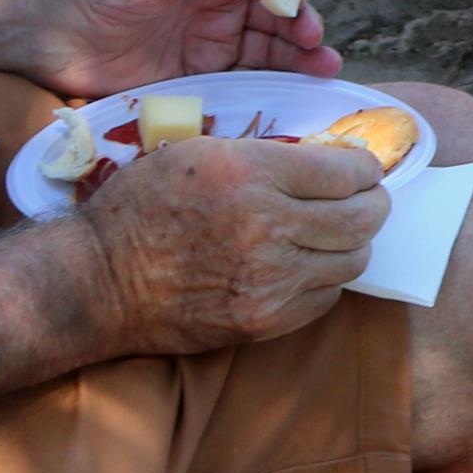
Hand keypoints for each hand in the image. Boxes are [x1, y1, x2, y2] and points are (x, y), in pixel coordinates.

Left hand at [13, 0, 339, 99]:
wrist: (46, 29)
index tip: (299, 12)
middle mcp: (218, 2)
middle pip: (279, 15)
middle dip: (304, 29)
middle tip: (317, 49)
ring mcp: (208, 42)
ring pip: (268, 50)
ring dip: (300, 60)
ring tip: (324, 72)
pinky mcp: (195, 78)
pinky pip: (242, 82)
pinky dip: (270, 87)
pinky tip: (292, 94)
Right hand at [80, 131, 387, 355]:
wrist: (98, 282)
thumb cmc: (143, 207)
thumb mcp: (198, 152)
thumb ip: (267, 154)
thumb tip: (331, 160)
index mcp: (248, 171)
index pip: (345, 170)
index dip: (364, 168)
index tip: (363, 169)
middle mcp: (265, 224)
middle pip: (362, 217)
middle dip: (374, 204)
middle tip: (366, 200)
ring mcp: (268, 279)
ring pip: (352, 260)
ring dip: (351, 244)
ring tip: (333, 234)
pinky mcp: (263, 320)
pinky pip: (326, 298)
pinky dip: (325, 280)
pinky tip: (305, 266)